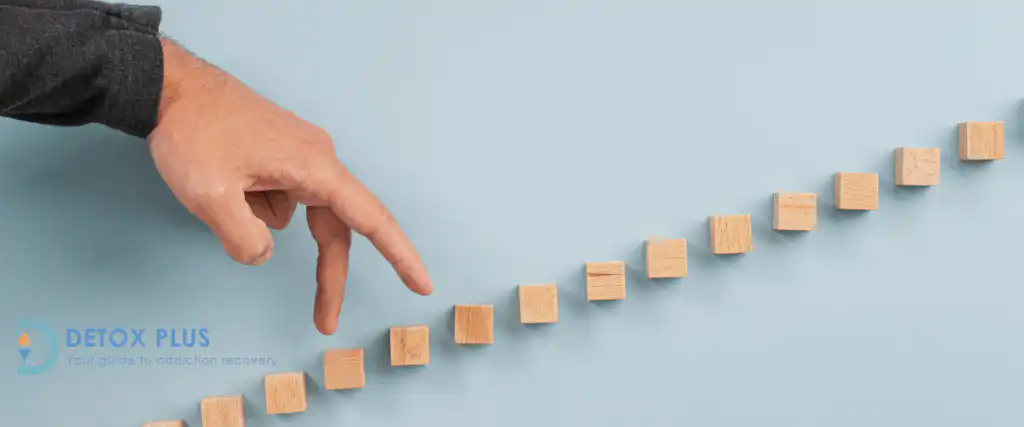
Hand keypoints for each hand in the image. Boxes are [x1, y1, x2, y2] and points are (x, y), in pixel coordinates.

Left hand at [147, 39, 432, 334]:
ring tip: (219, 188)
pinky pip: (281, 195)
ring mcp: (302, 154)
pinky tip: (226, 180)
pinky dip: (255, 203)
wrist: (170, 86)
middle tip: (322, 321)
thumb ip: (244, 239)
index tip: (423, 285)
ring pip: (300, 212)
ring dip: (262, 219)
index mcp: (314, 168)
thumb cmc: (193, 133)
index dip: (400, 256)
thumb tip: (265, 254)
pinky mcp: (284, 153)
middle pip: (337, 229)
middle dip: (328, 274)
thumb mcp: (209, 197)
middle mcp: (319, 160)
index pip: (370, 220)